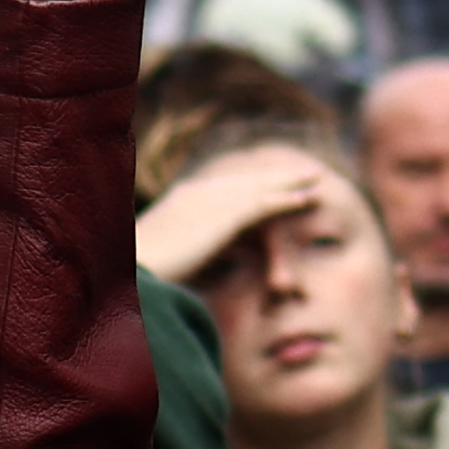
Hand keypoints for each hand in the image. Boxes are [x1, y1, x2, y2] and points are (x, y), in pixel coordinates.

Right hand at [136, 137, 342, 289]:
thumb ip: (187, 252)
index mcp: (181, 199)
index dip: (251, 184)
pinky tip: (307, 199)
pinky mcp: (224, 217)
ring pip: (260, 188)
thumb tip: (200, 263)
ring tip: (314, 181)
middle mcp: (197, 192)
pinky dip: (286, 200)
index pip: (225, 186)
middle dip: (274, 177)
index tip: (269, 184)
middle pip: (246, 181)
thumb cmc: (140, 274)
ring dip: (289, 184)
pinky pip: (263, 204)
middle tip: (302, 174)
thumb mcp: (166, 257)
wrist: (133, 272)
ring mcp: (211, 202)